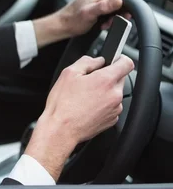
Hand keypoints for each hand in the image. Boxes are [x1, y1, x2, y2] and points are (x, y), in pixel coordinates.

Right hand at [24, 54, 134, 180]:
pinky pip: (111, 106)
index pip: (127, 63)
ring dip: (104, 92)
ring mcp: (115, 108)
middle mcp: (115, 94)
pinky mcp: (112, 120)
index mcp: (106, 80)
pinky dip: (102, 105)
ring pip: (115, 93)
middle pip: (120, 78)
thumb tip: (98, 60)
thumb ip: (87, 61)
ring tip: (85, 97)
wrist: (61, 129)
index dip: (120, 59)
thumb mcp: (68, 73)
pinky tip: (87, 107)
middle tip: (89, 82)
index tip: (114, 60)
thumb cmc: (62, 104)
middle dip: (107, 77)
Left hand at [32, 0, 134, 47]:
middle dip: (120, 12)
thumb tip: (120, 1)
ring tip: (104, 22)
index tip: (121, 16)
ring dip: (114, 15)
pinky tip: (102, 21)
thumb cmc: (73, 20)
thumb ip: (106, 6)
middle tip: (110, 21)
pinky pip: (112, 6)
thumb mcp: (91, 13)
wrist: (63, 24)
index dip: (128, 5)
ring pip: (119, 3)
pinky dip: (109, 15)